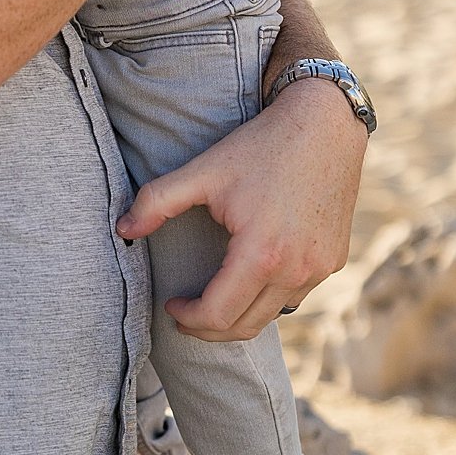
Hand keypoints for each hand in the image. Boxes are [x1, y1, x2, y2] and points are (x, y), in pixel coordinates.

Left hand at [116, 78, 365, 338]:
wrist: (325, 125)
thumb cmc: (260, 147)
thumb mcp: (204, 171)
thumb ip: (157, 202)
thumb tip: (121, 231)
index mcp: (261, 254)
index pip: (218, 315)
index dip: (188, 318)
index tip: (171, 306)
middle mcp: (296, 270)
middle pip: (245, 327)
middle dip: (209, 329)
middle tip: (185, 316)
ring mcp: (320, 269)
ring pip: (271, 315)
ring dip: (238, 315)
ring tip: (214, 300)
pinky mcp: (334, 261)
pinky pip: (295, 295)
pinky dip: (267, 297)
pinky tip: (247, 279)